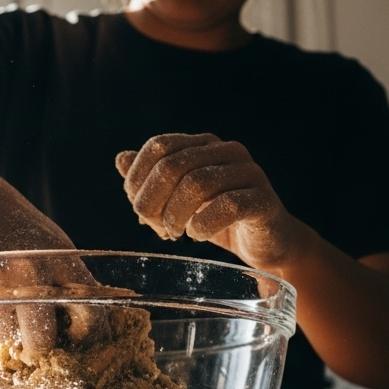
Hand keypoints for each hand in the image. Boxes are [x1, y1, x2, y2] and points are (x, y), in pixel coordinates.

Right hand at [0, 160, 107, 361]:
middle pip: (40, 343)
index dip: (84, 339)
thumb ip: (68, 283)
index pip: (89, 316)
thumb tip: (85, 332)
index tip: (73, 345)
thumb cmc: (13, 228)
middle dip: (32, 350)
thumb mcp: (51, 246)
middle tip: (25, 341)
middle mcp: (31, 272)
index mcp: (62, 262)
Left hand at [115, 133, 308, 270]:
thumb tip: (121, 159)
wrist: (267, 244)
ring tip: (176, 233)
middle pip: (172, 165)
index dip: (139, 179)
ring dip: (176, 215)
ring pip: (197, 184)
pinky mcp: (263, 200)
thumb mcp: (179, 200)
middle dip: (154, 201)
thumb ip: (152, 179)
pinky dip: (203, 224)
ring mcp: (248, 173)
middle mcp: (227, 151)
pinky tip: (199, 235)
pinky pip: (227, 206)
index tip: (139, 209)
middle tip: (156, 227)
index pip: (159, 146)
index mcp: (203, 144)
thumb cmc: (220, 219)